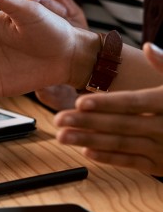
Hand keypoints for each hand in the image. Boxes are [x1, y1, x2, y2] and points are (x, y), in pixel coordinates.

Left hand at [55, 43, 162, 174]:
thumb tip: (148, 46)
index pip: (133, 102)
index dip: (106, 102)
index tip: (80, 101)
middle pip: (120, 124)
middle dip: (86, 122)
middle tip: (58, 119)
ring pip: (120, 144)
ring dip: (89, 141)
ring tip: (62, 136)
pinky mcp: (160, 165)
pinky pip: (131, 162)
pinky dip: (108, 158)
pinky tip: (85, 152)